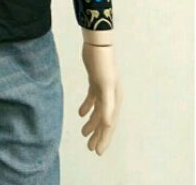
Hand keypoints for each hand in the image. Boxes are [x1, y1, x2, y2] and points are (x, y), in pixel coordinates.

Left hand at [79, 38, 122, 154]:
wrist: (97, 44)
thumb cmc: (102, 64)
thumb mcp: (105, 86)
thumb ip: (107, 105)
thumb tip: (107, 125)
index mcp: (115, 100)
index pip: (109, 125)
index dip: (104, 139)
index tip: (97, 152)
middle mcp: (111, 97)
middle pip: (104, 120)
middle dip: (97, 134)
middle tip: (89, 147)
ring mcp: (103, 89)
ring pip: (98, 111)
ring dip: (91, 123)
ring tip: (83, 133)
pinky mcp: (95, 82)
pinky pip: (92, 99)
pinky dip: (87, 107)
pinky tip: (80, 113)